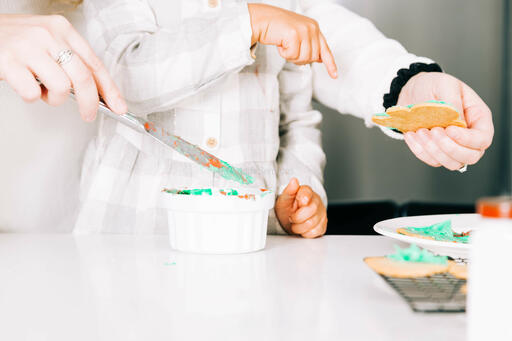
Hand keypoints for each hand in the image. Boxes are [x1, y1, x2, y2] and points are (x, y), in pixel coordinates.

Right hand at [0, 14, 126, 120]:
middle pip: (83, 78)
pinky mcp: (9, 62)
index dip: (110, 89)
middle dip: (90, 103)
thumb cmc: (15, 40)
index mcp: (62, 29)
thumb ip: (69, 61)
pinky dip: (30, 97)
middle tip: (88, 115)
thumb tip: (94, 92)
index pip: (94, 64)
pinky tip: (24, 86)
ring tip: (42, 91)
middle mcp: (48, 35)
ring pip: (61, 88)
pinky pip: (31, 93)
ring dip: (53, 99)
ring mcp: (28, 47)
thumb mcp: (47, 41)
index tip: (118, 106)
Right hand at [248, 3, 336, 78]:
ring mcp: (304, 30)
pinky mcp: (294, 34)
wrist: (262, 20)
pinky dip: (284, 53)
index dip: (330, 64)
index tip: (334, 75)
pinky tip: (280, 43)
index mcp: (314, 28)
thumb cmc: (277, 28)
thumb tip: (319, 59)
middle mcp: (312, 28)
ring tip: (284, 45)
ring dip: (291, 56)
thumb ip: (309, 45)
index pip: (325, 50)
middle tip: (289, 49)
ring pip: (303, 58)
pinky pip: (292, 55)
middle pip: (313, 58)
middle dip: (299, 59)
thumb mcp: (297, 36)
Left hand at [275, 178, 326, 237]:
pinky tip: (302, 228)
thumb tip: (294, 181)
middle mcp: (316, 201)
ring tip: (296, 223)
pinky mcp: (323, 225)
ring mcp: (321, 213)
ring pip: (312, 223)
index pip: (308, 193)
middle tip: (292, 217)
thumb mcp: (284, 199)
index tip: (299, 202)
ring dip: (299, 227)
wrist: (290, 220)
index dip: (303, 198)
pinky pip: (316, 232)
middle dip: (297, 217)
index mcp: (306, 192)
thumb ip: (289, 190)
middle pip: (311, 210)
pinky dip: (306, 233)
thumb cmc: (287, 208)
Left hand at [397, 72, 493, 169]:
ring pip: (452, 163)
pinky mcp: (435, 150)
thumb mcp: (445, 85)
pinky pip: (431, 160)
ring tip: (420, 131)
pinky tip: (412, 135)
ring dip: (434, 151)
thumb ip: (453, 102)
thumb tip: (457, 121)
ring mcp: (452, 145)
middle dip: (450, 148)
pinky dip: (420, 151)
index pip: (482, 139)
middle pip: (470, 156)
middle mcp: (468, 135)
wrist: (412, 91)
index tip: (449, 130)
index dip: (467, 139)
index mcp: (478, 117)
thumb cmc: (432, 85)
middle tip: (434, 131)